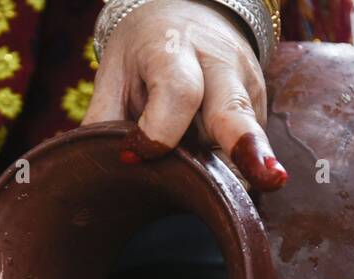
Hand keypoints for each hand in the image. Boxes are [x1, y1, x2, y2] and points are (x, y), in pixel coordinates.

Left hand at [84, 0, 286, 190]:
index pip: (178, 91)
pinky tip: (221, 186)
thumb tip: (85, 171)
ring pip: (250, 131)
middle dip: (246, 145)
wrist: (189, 15)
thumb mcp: (115, 73)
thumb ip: (104, 120)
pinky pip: (247, 146)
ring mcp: (246, 88)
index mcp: (174, 50)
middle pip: (233, 109)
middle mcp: (220, 66)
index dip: (159, 129)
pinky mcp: (258, 109)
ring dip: (254, 163)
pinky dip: (235, 170)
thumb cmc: (143, 53)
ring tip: (269, 183)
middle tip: (266, 179)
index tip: (132, 154)